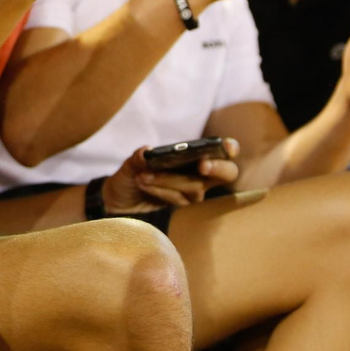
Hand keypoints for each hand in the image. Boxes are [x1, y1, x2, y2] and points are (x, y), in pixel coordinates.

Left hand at [101, 141, 240, 213]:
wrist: (120, 198)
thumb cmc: (132, 173)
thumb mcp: (131, 163)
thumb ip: (139, 157)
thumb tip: (146, 153)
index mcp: (197, 155)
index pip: (224, 152)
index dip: (229, 148)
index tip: (226, 146)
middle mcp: (201, 174)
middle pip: (226, 174)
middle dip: (217, 168)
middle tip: (202, 165)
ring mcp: (193, 191)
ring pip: (194, 186)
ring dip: (169, 179)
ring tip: (143, 175)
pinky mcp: (181, 204)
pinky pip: (177, 198)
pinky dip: (159, 189)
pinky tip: (143, 183)